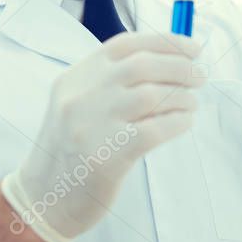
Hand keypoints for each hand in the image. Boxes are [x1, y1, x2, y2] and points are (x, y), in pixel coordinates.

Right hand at [1, 32, 203, 241]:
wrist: (41, 199)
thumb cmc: (71, 150)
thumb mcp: (78, 104)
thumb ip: (113, 83)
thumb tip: (172, 62)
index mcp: (76, 77)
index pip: (126, 45)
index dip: (166, 42)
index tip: (193, 48)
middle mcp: (81, 96)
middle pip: (143, 65)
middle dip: (180, 67)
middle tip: (199, 77)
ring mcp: (92, 126)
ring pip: (152, 95)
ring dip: (182, 97)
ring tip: (191, 104)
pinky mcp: (106, 157)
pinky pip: (154, 130)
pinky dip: (177, 122)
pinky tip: (183, 123)